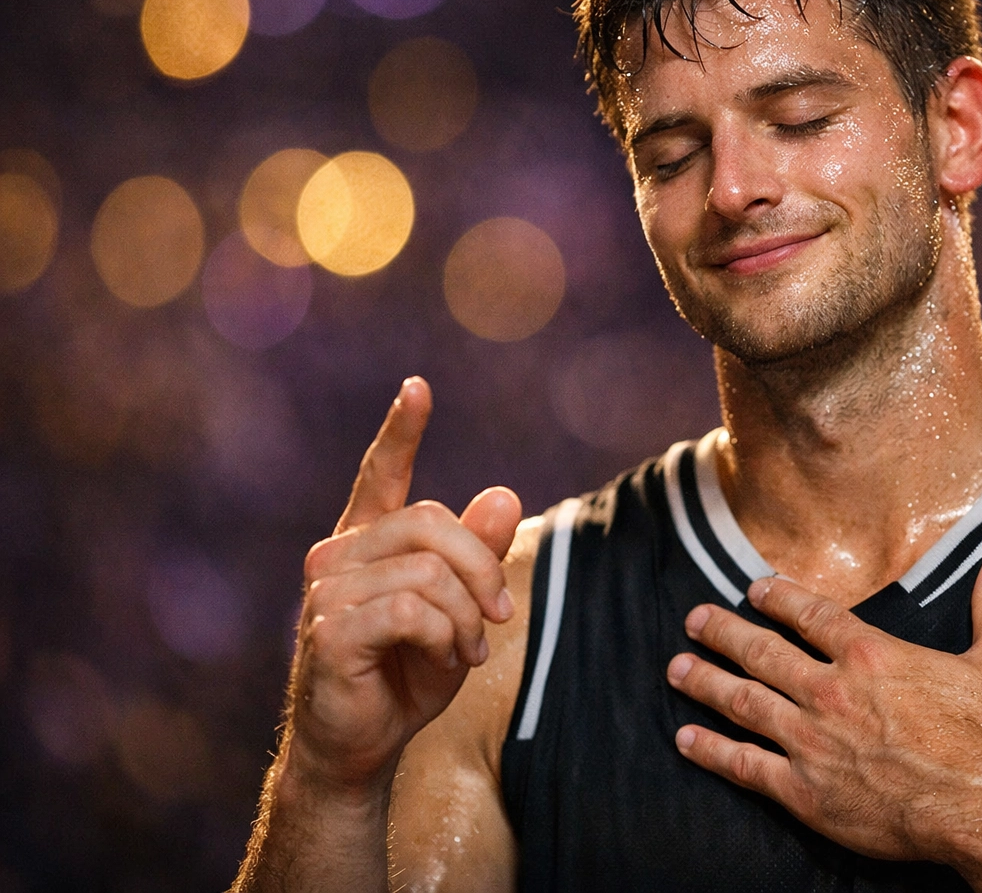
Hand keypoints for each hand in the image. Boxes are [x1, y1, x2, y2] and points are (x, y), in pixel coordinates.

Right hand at [285, 377, 521, 795]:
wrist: (361, 746)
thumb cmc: (405, 675)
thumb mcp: (458, 611)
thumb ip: (479, 555)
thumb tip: (503, 494)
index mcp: (366, 542)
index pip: (380, 474)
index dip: (400, 431)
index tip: (418, 388)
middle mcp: (338, 554)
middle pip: (432, 522)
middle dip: (483, 569)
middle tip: (498, 617)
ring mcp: (326, 590)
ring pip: (429, 570)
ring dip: (467, 615)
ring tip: (468, 649)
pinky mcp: (328, 629)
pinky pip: (412, 607)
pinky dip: (446, 633)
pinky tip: (446, 658)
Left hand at [665, 551, 981, 861]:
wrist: (981, 805)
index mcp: (870, 655)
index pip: (811, 614)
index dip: (779, 598)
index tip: (754, 589)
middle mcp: (830, 690)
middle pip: (762, 653)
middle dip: (723, 632)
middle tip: (694, 620)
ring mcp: (811, 740)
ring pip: (743, 702)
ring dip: (705, 682)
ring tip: (677, 668)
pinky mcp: (804, 790)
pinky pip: (745, 765)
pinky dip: (711, 751)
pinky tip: (686, 740)